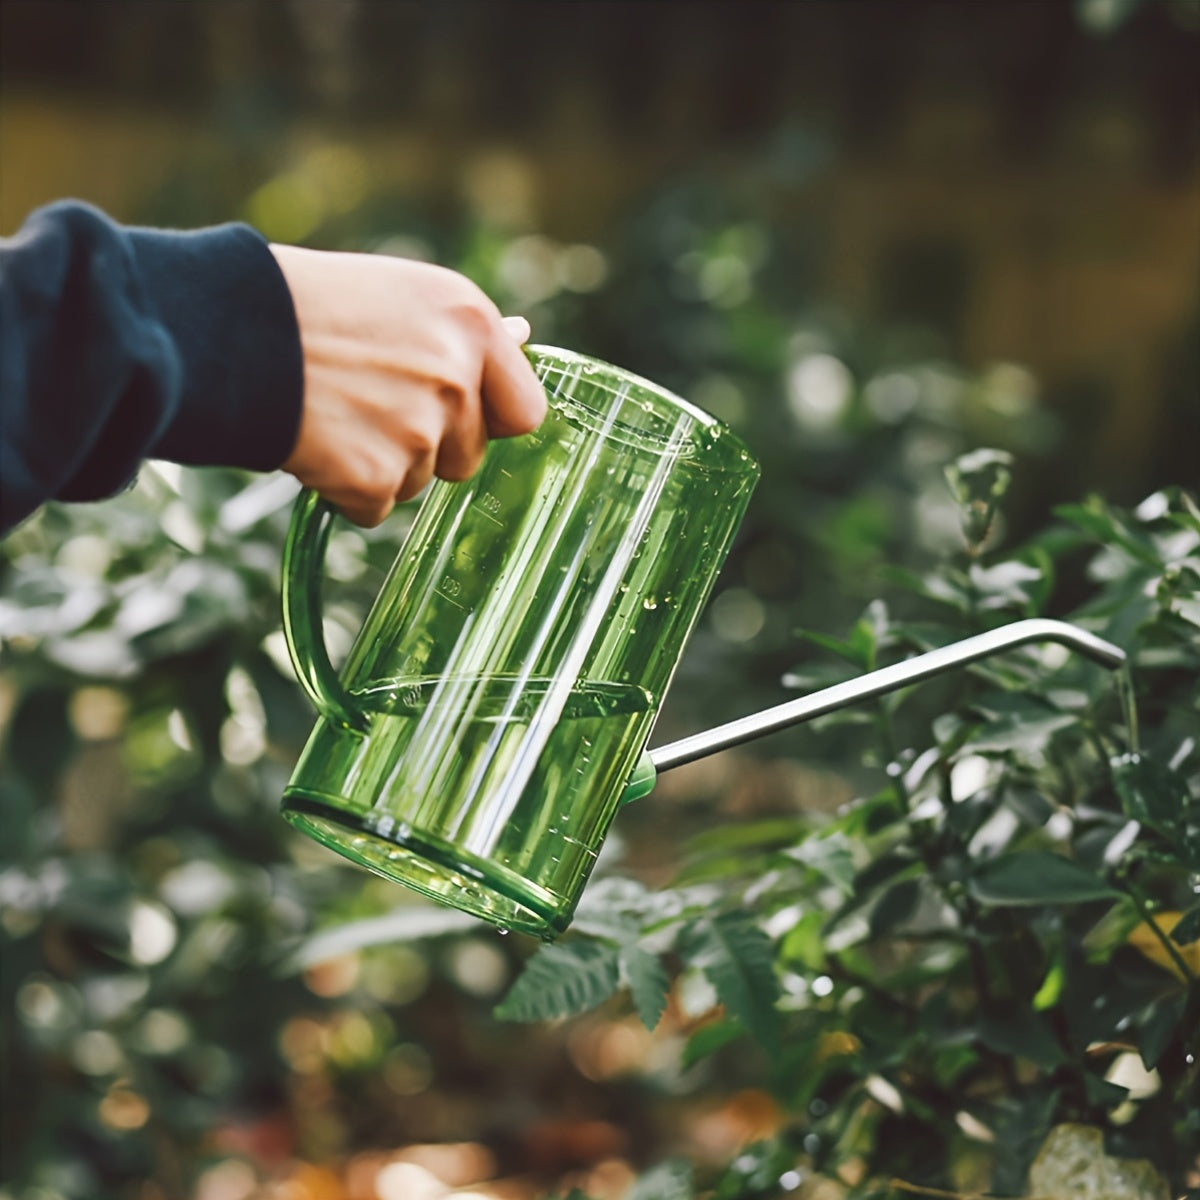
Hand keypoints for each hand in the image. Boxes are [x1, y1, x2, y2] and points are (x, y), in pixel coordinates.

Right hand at [270, 244, 545, 525]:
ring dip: (381, 464)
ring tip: (333, 413)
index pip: (526, 410)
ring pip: (418, 480)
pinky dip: (344, 490)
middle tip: (369, 405)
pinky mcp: (376, 477)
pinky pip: (374, 507)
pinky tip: (315, 443)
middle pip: (469, 456)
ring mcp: (419, 431)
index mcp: (470, 321)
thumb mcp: (400, 294)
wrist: (225, 332)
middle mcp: (455, 377)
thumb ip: (461, 333)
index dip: (492, 421)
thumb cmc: (308, 305)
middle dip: (428, 447)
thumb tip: (522, 337)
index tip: (462, 418)